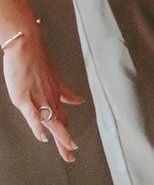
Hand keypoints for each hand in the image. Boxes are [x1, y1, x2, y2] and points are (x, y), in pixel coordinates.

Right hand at [4, 35, 82, 162]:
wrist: (26, 48)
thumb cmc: (37, 63)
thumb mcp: (54, 80)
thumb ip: (65, 93)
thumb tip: (78, 101)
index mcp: (54, 97)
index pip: (63, 120)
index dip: (67, 136)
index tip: (73, 148)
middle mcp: (49, 100)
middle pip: (59, 124)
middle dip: (66, 141)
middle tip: (72, 156)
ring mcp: (38, 99)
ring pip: (50, 121)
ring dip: (59, 136)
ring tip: (67, 148)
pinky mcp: (25, 97)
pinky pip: (33, 114)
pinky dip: (38, 125)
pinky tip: (43, 136)